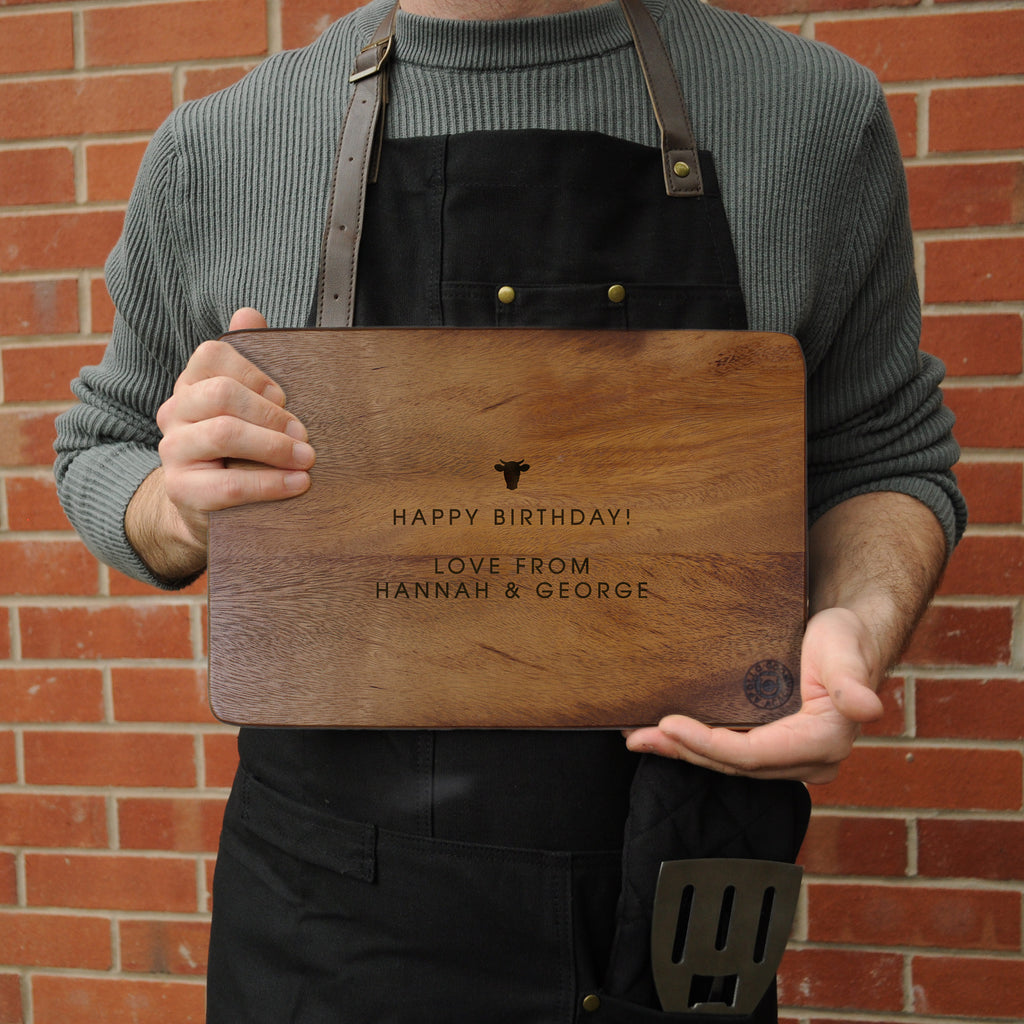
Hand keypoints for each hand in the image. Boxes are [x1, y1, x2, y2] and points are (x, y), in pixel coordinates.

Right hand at [127, 308, 314, 579]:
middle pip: (221, 393)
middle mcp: (174, 411)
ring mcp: (173, 450)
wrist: (207, 507)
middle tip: (305, 433)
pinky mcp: (181, 490)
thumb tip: (248, 313)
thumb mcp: (247, 407)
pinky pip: (228, 485)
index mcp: (191, 384)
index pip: (213, 355)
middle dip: (271, 413)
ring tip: (307, 459)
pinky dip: (270, 484)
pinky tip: (298, 483)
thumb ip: (249, 361)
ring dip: (274, 446)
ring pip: (223, 434)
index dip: (255, 372)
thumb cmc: (238, 450)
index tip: (284, 396)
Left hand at [624, 606, 885, 783]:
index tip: (670, 725)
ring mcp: (790, 757)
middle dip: (685, 751)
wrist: (853, 638)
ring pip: (729, 763)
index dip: (710, 744)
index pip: (754, 755)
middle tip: (639, 737)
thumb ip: (852, 681)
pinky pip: (732, 751)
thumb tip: (869, 707)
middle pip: (735, 764)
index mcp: (823, 743)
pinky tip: (666, 736)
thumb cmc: (849, 639)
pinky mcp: (775, 746)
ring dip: (684, 751)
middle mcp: (807, 760)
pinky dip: (697, 744)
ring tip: (640, 739)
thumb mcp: (847, 651)